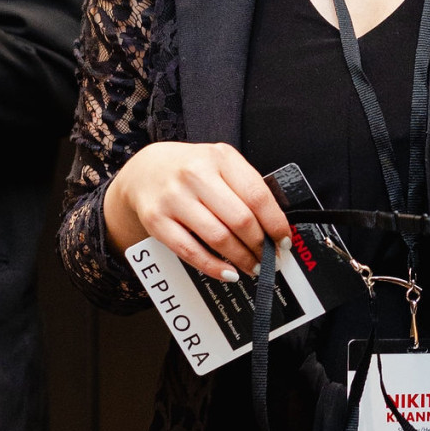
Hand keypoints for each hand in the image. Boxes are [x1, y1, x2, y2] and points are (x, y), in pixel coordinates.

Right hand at [103, 140, 290, 278]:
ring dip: (241, 259)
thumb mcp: (220, 164)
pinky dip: (213, 267)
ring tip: (253, 267)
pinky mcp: (156, 220)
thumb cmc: (191, 169)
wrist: (145, 170)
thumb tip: (275, 226)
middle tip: (270, 260)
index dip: (276, 223)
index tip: (284, 241)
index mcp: (220, 157)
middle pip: (240, 219)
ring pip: (218, 238)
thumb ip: (244, 187)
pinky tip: (227, 273)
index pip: (257, 195)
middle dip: (261, 246)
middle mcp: (196, 174)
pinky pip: (190, 251)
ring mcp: (174, 198)